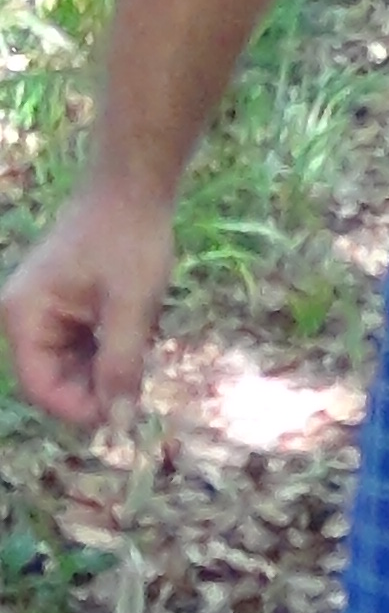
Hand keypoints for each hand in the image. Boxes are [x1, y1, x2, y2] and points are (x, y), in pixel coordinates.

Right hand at [2, 186, 175, 429]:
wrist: (134, 189)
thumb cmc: (130, 241)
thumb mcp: (132, 308)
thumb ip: (121, 367)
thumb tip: (118, 423)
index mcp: (24, 316)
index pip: (42, 389)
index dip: (81, 409)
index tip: (126, 412)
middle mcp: (22, 317)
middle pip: (54, 381)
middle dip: (97, 387)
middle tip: (142, 376)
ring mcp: (40, 312)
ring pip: (71, 367)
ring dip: (107, 367)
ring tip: (139, 338)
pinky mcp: (61, 307)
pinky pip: (80, 347)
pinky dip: (108, 349)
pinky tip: (134, 328)